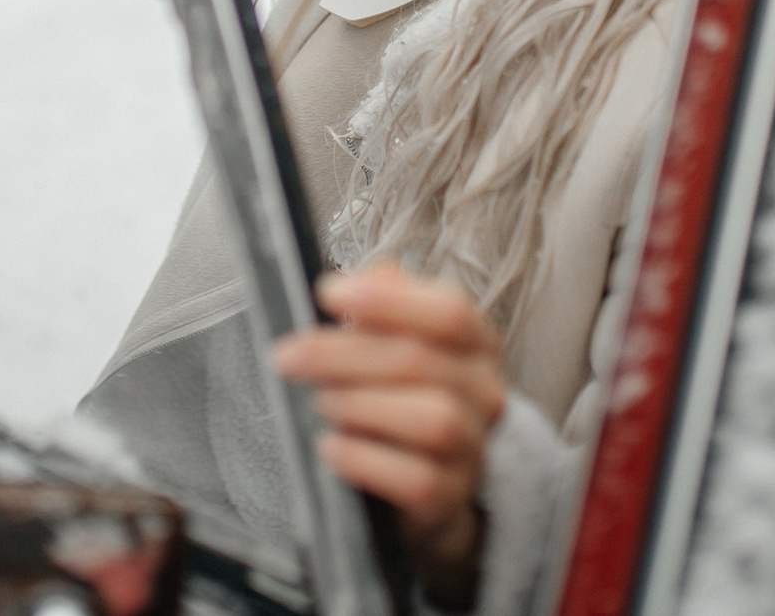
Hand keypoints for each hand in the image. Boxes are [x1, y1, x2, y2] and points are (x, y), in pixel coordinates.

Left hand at [272, 265, 505, 609]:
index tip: (327, 293)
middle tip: (289, 355)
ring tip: (321, 402)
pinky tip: (331, 448)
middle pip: (422, 361)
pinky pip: (416, 480)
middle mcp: (485, 393)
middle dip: (345, 354)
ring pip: (433, 419)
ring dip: (363, 404)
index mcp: (476, 345)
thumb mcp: (399, 346)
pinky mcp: (450, 498)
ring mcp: (473, 450)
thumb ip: (389, 308)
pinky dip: (365, 460)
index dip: (389, 301)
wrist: (431, 489)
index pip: (451, 311)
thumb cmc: (405, 399)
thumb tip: (372, 274)